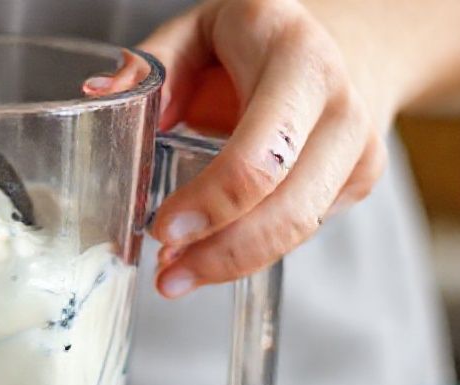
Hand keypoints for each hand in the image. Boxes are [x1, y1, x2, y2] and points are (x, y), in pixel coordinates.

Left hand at [84, 0, 387, 297]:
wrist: (335, 44)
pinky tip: (209, 254)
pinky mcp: (359, 176)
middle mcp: (338, 100)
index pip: (261, 150)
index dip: (212, 200)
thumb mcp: (196, 33)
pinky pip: (303, 229)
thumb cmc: (251, 42)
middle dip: (222, 252)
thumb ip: (150, 65)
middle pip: (289, 205)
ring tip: (179, 273)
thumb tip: (99, 94)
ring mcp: (357, 143)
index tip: (164, 229)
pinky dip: (253, 251)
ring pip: (300, 227)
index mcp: (294, 56)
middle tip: (167, 274)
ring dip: (233, 262)